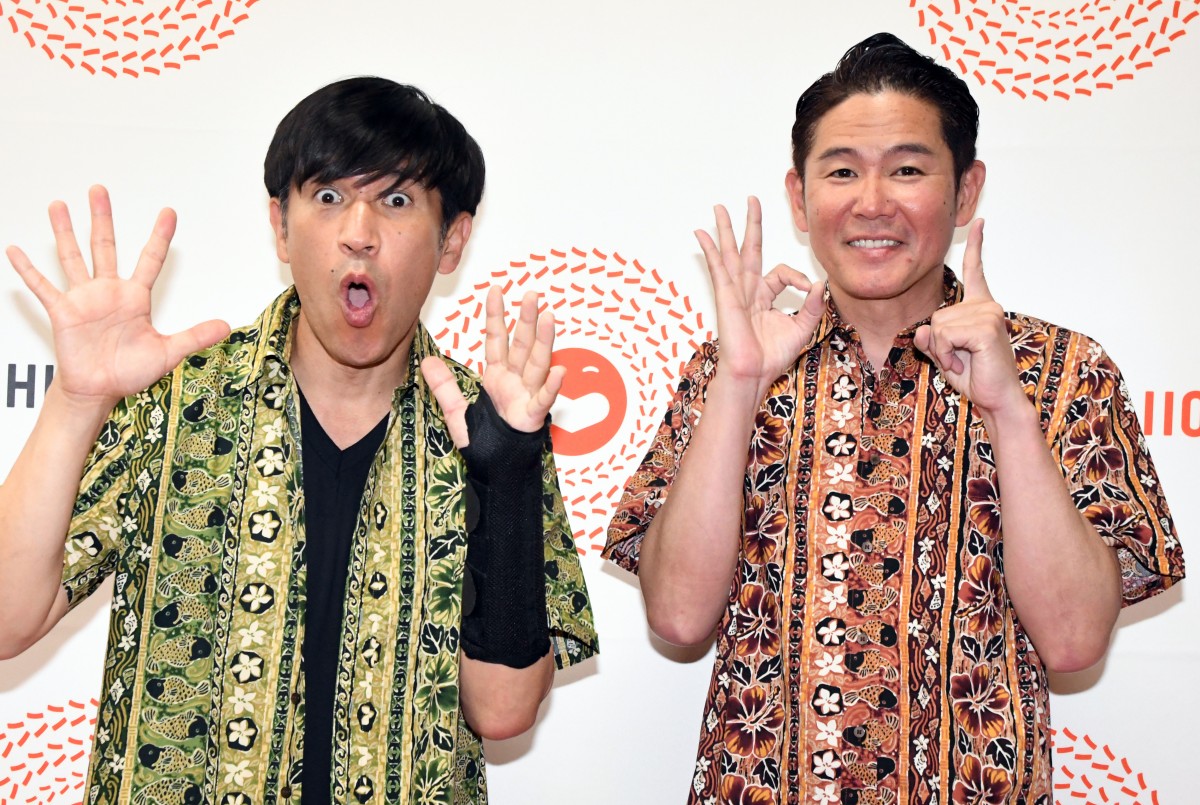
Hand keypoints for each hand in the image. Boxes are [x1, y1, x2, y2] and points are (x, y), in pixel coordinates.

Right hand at [6, 185, 229, 409]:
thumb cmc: (128, 371)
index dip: (159, 237)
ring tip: (58, 205)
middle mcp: (108, 292)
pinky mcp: (62, 312)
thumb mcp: (168, 353)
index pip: (150, 259)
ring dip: (65, 232)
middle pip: (105, 246)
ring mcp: (83, 299)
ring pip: (73, 257)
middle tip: (99, 190)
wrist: (99, 390)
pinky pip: (43, 287)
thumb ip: (194, 337)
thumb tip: (226, 327)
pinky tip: (16, 250)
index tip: (168, 213)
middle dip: (102, 218)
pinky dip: (28, 270)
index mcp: (135, 297)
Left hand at [421, 286, 563, 446]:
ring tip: (548, 317)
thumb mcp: (456, 412)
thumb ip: (444, 387)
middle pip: (521, 345)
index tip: (496, 291)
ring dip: (544, 341)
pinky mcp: (532, 416)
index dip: (496, 316)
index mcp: (497, 377)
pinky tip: (559, 370)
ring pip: (537, 364)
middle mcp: (515, 382)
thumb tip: (427, 361)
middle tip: (532, 295)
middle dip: (526, 319)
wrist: (496, 469)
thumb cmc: (484, 441)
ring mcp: (526, 397)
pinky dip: (551, 386)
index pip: (496, 340)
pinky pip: (543, 399)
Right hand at [695, 196, 824, 399]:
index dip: (800, 278)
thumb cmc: (772, 356)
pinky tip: (701, 233)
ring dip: (725, 228)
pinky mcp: (726, 296)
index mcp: (764, 297)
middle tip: (751, 200)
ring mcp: (735, 291)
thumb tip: (821, 282)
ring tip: (719, 207)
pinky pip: (718, 268)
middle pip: (749, 249)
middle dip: (750, 224)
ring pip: (731, 252)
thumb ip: (814, 305)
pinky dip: (710, 249)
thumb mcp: (803, 327)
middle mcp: (748, 290)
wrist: (753, 373)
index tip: (810, 289)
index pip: (782, 273)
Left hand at [913, 219, 1025, 415]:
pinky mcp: (986, 326)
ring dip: (943, 351)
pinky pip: (944, 335)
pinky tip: (966, 363)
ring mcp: (988, 314)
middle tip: (960, 360)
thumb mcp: (944, 356)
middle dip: (939, 344)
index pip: (976, 272)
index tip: (980, 223)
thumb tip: (922, 331)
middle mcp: (987, 306)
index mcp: (980, 308)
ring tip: (965, 362)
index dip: (977, 246)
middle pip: (936, 316)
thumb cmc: (976, 377)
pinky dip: (947, 355)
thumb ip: (931, 341)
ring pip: (937, 326)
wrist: (997, 399)